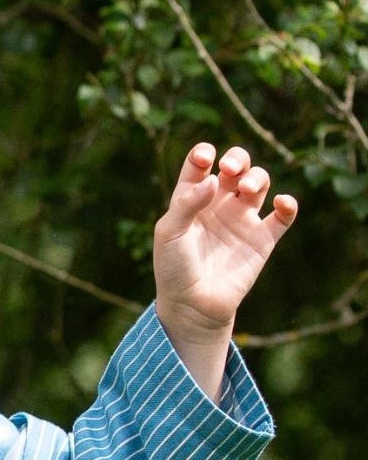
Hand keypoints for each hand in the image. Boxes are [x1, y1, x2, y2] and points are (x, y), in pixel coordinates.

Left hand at [153, 142, 298, 346]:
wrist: (192, 306)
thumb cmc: (174, 269)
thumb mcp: (170, 233)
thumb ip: (187, 203)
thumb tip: (213, 179)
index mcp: (191, 199)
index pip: (200, 165)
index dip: (203, 154)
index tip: (205, 158)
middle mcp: (218, 204)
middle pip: (236, 166)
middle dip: (238, 159)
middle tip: (230, 169)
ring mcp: (241, 220)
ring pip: (259, 183)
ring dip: (257, 177)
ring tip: (247, 190)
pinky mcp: (262, 239)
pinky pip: (283, 216)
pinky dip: (288, 204)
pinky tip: (281, 203)